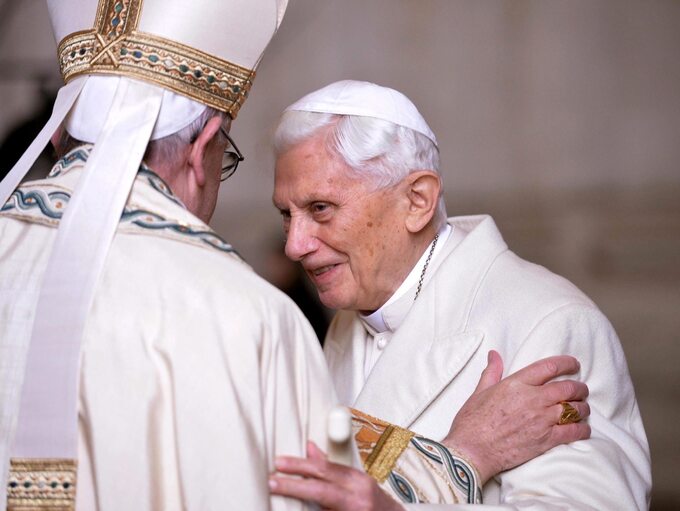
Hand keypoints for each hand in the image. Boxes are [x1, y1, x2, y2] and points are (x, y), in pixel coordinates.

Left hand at [269, 441, 403, 510]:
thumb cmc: (374, 503)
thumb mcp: (356, 481)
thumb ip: (332, 468)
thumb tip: (309, 448)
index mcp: (358, 481)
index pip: (325, 469)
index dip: (300, 465)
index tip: (279, 464)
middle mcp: (357, 498)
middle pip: (320, 489)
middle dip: (293, 485)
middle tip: (271, 481)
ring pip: (320, 508)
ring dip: (298, 503)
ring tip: (278, 497)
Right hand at [443, 351, 590, 484]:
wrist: (472, 450)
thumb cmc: (472, 421)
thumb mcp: (479, 391)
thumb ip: (492, 372)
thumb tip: (494, 355)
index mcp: (516, 384)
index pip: (549, 367)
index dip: (566, 363)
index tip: (573, 364)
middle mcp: (532, 399)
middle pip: (568, 388)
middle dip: (579, 387)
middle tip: (581, 389)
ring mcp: (541, 420)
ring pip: (573, 409)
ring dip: (582, 407)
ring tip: (582, 408)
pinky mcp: (546, 440)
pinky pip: (573, 432)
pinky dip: (582, 429)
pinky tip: (582, 428)